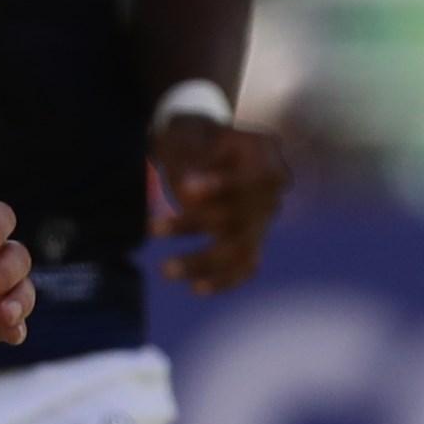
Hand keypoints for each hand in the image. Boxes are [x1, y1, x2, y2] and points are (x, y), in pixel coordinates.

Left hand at [150, 112, 293, 293]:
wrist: (201, 144)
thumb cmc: (192, 136)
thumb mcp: (188, 135)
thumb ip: (191, 161)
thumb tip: (188, 192)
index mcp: (266, 152)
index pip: (254, 176)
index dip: (222, 186)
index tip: (186, 189)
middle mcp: (272, 189)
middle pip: (242, 215)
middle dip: (195, 223)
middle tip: (151, 227)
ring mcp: (264, 217)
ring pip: (240, 247)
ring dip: (202, 261)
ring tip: (165, 270)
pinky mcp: (252, 239)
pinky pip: (245, 266)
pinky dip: (224, 280)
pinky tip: (197, 287)